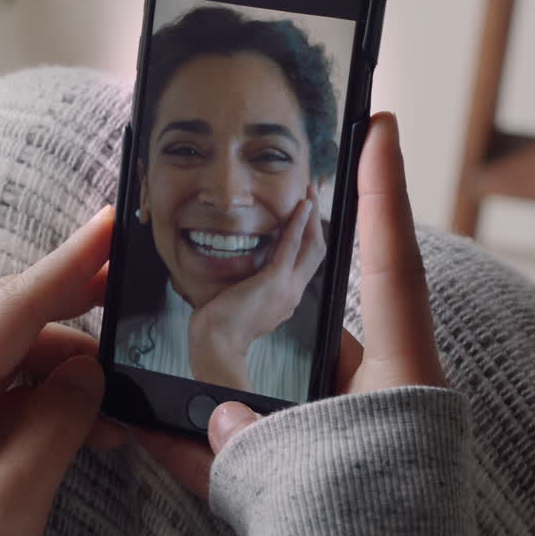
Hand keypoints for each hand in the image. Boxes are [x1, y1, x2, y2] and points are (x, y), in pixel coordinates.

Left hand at [0, 207, 125, 535]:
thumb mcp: (9, 505)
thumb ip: (56, 424)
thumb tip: (87, 373)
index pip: (10, 310)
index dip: (67, 266)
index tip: (107, 225)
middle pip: (9, 328)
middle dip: (74, 314)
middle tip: (133, 296)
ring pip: (7, 362)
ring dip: (63, 376)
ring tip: (116, 414)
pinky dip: (39, 403)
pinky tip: (82, 427)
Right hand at [136, 112, 445, 497]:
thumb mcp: (316, 474)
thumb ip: (260, 438)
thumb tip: (216, 420)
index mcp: (399, 379)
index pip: (392, 265)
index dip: (384, 191)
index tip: (380, 122)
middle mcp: (369, 401)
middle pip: (305, 331)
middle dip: (250, 308)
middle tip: (210, 262)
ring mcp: (333, 440)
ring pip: (261, 392)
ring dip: (207, 385)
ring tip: (150, 353)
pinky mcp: (297, 481)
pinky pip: (239, 449)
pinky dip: (196, 443)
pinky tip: (142, 430)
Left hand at [186, 184, 325, 390]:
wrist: (216, 343)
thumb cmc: (221, 325)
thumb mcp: (244, 304)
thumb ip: (253, 288)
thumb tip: (248, 275)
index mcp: (287, 298)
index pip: (306, 263)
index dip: (310, 237)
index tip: (306, 217)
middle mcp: (293, 293)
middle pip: (317, 251)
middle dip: (318, 221)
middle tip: (314, 195)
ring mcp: (288, 288)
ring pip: (311, 246)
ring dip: (312, 216)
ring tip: (311, 192)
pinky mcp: (275, 281)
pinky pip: (291, 246)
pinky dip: (298, 224)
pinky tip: (301, 206)